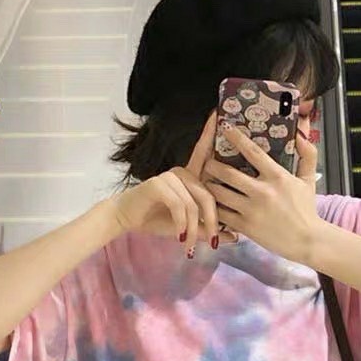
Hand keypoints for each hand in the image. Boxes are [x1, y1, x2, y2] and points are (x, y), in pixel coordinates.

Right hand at [109, 111, 238, 249]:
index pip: (204, 154)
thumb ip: (209, 228)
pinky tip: (180, 237)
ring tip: (189, 245)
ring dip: (194, 229)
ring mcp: (170, 176)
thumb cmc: (157, 220)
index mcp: (190, 177)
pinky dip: (182, 225)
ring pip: (194, 204)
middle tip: (212, 242)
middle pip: (208, 195)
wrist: (126, 220)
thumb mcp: (189, 227)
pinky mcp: (159, 184)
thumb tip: (234, 236)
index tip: (220, 115)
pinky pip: (180, 206)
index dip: (210, 134)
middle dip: (212, 222)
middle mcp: (181, 172)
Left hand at [200, 125, 321, 264]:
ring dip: (210, 185)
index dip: (236, 137)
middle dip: (213, 165)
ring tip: (206, 181)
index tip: (225, 128)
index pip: (252, 152)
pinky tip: (210, 203)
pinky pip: (223, 214)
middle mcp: (262, 191)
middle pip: (228, 173)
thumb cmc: (306, 210)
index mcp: (277, 176)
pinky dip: (214, 207)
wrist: (307, 240)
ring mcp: (252, 210)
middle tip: (207, 162)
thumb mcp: (309, 180)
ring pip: (221, 193)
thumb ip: (308, 155)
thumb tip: (302, 135)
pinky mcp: (246, 227)